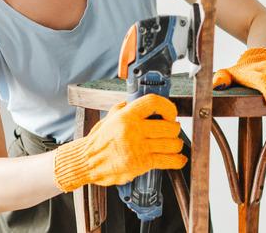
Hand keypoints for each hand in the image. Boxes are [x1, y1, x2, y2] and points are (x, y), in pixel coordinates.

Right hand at [53, 94, 186, 191]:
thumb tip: (128, 103)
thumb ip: (120, 111)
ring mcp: (139, 147)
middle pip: (168, 126)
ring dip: (176, 145)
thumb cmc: (97, 142)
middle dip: (174, 129)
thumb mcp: (107, 120)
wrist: (87, 162)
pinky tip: (177, 159)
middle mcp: (133, 129)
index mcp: (126, 115)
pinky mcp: (142, 163)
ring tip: (174, 145)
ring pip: (172, 143)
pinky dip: (177, 160)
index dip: (168, 107)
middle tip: (172, 131)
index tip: (170, 113)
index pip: (154, 102)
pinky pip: (168, 160)